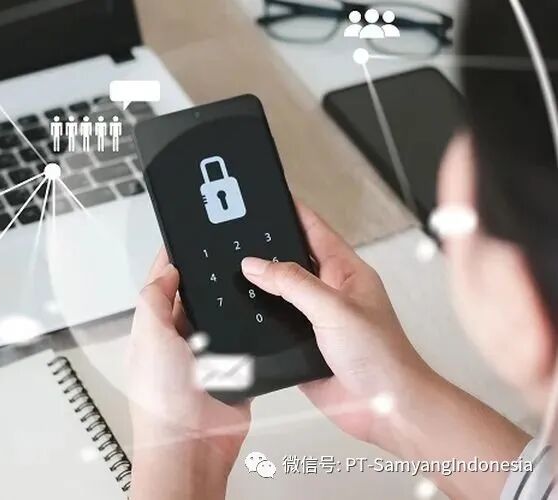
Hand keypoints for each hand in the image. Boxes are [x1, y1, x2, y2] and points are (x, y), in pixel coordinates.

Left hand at [127, 251, 250, 499]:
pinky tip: (254, 315)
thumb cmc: (162, 401)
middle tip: (220, 255)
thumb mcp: (149, 337)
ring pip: (221, 316)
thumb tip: (166, 271)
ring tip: (239, 281)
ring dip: (228, 305)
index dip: (172, 262)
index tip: (184, 239)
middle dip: (206, 280)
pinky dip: (248, 329)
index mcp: (153, 329)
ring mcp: (207, 354)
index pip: (162, 286)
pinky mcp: (233, 368)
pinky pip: (243, 340)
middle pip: (195, 297)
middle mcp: (179, 340)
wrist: (193, 444)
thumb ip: (155, 300)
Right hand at [241, 203, 434, 445]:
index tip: (271, 196)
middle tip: (241, 235)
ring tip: (235, 273)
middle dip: (268, 248)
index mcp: (347, 272)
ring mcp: (316, 320)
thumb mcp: (334, 308)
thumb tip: (256, 265)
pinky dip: (259, 320)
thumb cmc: (383, 358)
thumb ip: (293, 283)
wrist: (386, 409)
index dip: (294, 211)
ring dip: (261, 288)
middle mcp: (331, 293)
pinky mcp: (303, 346)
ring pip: (280, 294)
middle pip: (293, 260)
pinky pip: (275, 325)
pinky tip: (244, 314)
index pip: (315, 230)